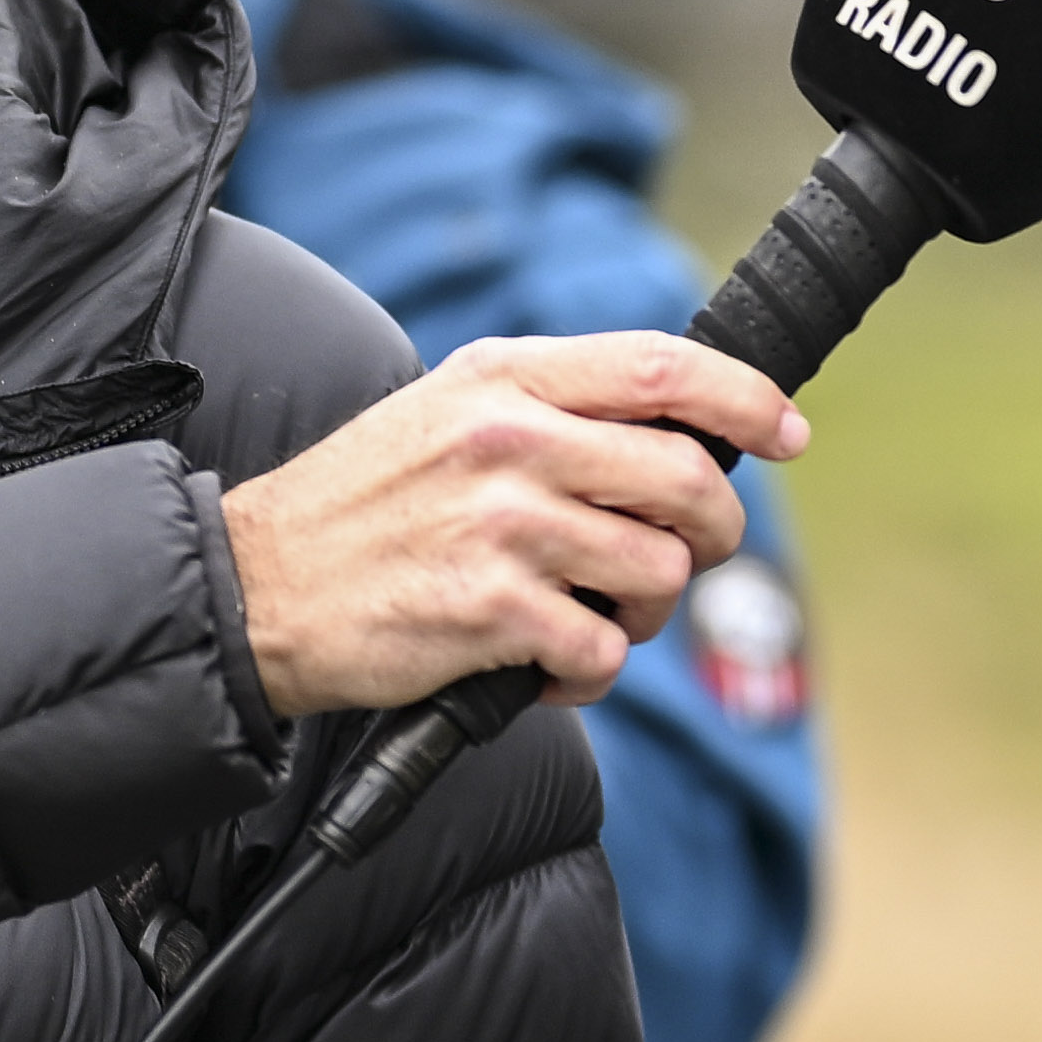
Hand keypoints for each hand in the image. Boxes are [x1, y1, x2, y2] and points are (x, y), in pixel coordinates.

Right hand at [220, 334, 802, 716]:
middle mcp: (509, 440)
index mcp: (505, 377)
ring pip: (657, 570)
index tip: (785, 434)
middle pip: (688, 476)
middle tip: (678, 558)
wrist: (256, 589)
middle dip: (713, 533)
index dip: (746, 402)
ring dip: (643, 612)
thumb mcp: (449, 412)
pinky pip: (602, 650)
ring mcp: (500, 525)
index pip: (663, 368)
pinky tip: (541, 664)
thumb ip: (553, 408)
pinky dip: (588, 673)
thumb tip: (676, 434)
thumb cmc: (366, 508)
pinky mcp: (488, 612)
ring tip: (587, 617)